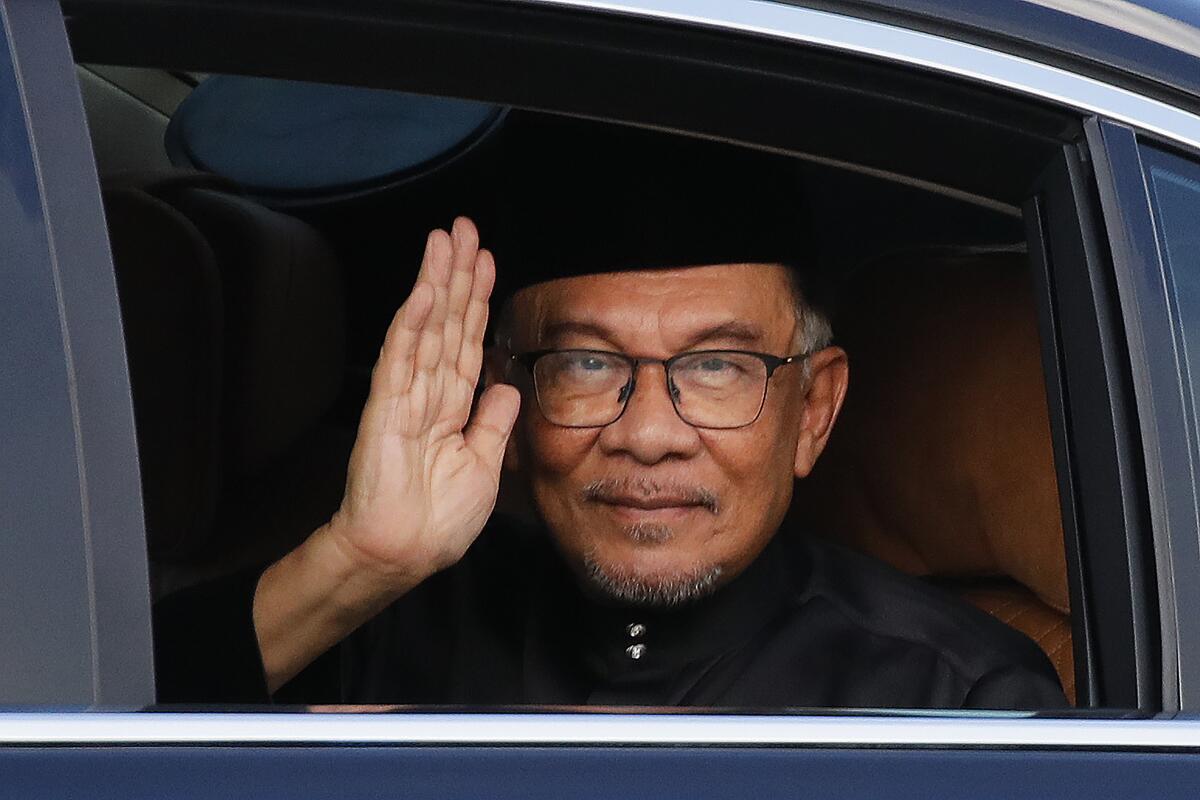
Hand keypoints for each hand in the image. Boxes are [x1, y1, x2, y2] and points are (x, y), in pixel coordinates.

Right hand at [329, 217, 519, 586]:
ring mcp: (406, 396)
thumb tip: (507, 387)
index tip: (485, 262)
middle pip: (448, 322)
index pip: (467, 341)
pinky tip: (424, 290)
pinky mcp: (387, 408)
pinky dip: (414, 322)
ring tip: (445, 239)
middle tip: (465, 229)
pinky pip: (402, 357)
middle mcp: (430, 393)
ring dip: (436, 282)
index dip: (477, 301)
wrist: (404, 553)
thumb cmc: (439, 521)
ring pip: (425, 328)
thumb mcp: (484, 466)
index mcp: (452, 408)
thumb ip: (492, 423)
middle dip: (457, 275)